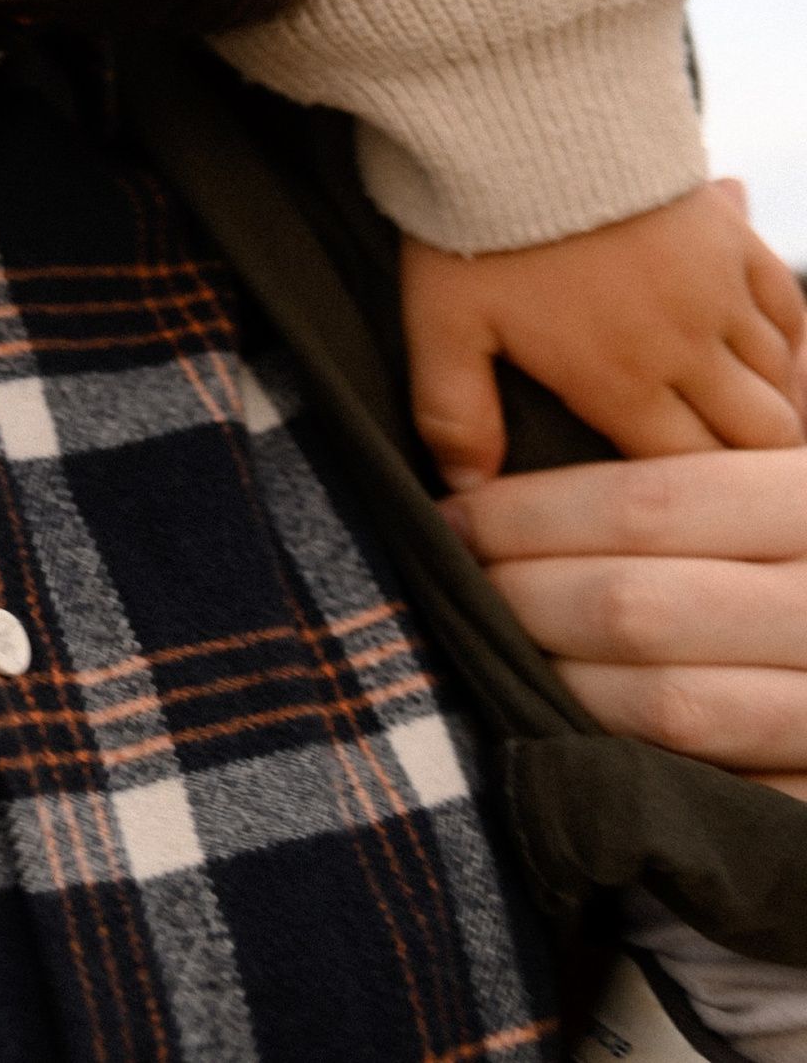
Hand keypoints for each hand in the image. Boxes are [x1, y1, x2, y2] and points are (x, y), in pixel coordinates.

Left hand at [402, 178, 806, 489]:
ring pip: (781, 377)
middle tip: (729, 479)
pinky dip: (788, 340)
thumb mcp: (442, 323)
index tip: (687, 514)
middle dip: (748, 467)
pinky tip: (770, 355)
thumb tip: (466, 485)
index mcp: (620, 381)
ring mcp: (718, 289)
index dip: (694, 504)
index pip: (690, 478)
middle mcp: (686, 346)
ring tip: (743, 422)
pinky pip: (790, 307)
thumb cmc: (474, 219)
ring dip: (768, 404)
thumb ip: (455, 413)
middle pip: (759, 437)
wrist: (522, 108)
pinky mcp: (731, 236)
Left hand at [448, 443, 806, 799]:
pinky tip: (572, 732)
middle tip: (455, 584)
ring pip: (670, 706)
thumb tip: (525, 441)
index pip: (649, 502)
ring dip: (561, 683)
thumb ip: (693, 455)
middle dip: (524, 597)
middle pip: (640, 605)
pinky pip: (716, 786)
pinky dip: (632, 763)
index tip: (455, 516)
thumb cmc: (804, 531)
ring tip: (498, 650)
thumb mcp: (784, 465)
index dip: (534, 512)